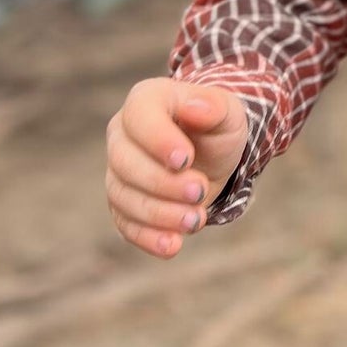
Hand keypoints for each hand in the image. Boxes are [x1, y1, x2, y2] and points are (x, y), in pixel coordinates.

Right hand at [104, 76, 249, 257]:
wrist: (212, 153)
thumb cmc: (215, 125)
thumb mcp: (227, 111)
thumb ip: (214, 105)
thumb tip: (195, 107)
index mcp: (145, 101)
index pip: (139, 116)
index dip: (158, 139)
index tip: (185, 159)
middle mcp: (122, 135)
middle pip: (126, 162)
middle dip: (163, 183)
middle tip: (200, 190)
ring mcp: (119, 171)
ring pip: (123, 196)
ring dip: (159, 213)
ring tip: (196, 219)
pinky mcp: (124, 204)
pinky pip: (125, 224)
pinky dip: (147, 237)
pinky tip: (172, 245)